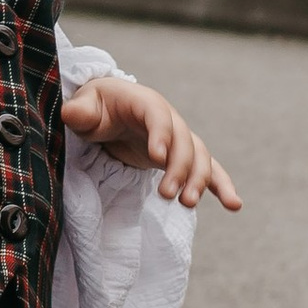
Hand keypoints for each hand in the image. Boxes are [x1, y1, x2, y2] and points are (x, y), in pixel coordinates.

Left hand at [60, 74, 241, 211]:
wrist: (110, 110)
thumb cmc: (96, 107)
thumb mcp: (84, 106)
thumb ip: (79, 111)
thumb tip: (72, 114)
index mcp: (145, 102)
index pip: (158, 115)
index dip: (160, 134)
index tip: (157, 157)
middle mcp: (168, 119)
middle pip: (183, 141)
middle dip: (179, 168)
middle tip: (167, 195)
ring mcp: (179, 139)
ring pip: (199, 157)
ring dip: (199, 180)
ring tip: (188, 204)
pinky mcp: (182, 157)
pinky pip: (209, 170)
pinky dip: (222, 185)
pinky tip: (234, 205)